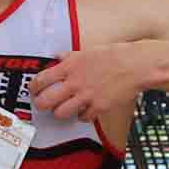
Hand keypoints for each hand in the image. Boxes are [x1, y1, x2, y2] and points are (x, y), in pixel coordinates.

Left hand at [32, 41, 160, 123]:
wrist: (135, 66)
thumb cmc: (114, 56)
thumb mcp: (87, 51)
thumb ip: (69, 56)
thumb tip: (58, 57)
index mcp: (70, 66)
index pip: (41, 80)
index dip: (34, 87)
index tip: (34, 90)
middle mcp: (75, 82)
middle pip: (46, 101)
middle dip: (41, 104)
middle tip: (43, 104)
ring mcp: (86, 96)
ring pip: (60, 113)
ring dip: (60, 112)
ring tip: (63, 109)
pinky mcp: (98, 107)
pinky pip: (82, 118)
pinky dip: (81, 116)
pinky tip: (84, 110)